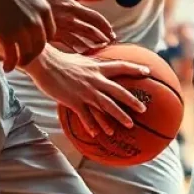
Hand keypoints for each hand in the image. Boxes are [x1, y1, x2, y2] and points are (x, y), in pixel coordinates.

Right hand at [0, 0, 54, 71]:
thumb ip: (35, 5)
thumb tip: (34, 9)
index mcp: (44, 10)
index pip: (50, 34)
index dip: (42, 41)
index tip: (34, 45)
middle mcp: (37, 22)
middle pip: (40, 46)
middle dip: (32, 54)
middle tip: (25, 59)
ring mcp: (22, 30)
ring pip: (27, 54)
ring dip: (21, 61)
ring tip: (15, 64)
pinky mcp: (6, 36)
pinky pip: (12, 56)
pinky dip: (10, 64)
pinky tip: (6, 67)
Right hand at [27, 47, 148, 137]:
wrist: (45, 64)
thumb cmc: (61, 60)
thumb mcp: (82, 58)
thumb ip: (93, 62)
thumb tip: (100, 61)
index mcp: (98, 67)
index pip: (121, 66)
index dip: (135, 69)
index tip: (148, 72)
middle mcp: (95, 79)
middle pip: (118, 91)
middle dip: (132, 100)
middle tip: (144, 108)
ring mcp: (85, 91)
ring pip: (106, 106)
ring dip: (118, 116)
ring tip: (129, 125)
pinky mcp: (74, 101)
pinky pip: (86, 116)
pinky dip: (93, 125)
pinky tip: (98, 134)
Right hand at [42, 0, 113, 53]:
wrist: (26, 7)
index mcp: (74, 7)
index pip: (95, 18)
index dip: (105, 26)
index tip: (112, 32)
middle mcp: (70, 19)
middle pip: (91, 30)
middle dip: (103, 37)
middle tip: (110, 42)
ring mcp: (62, 29)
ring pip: (82, 39)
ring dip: (93, 44)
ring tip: (101, 47)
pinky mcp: (54, 37)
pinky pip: (70, 45)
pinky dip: (79, 49)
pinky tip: (86, 51)